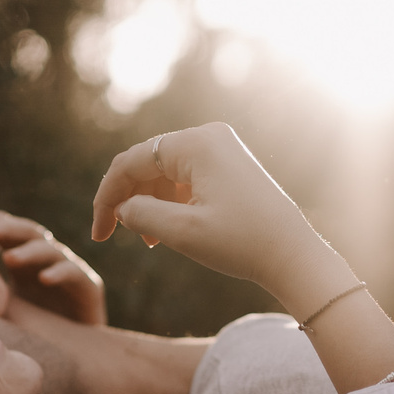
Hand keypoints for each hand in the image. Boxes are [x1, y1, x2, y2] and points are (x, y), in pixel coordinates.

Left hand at [0, 209, 106, 325]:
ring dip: (29, 252)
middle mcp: (45, 258)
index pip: (6, 228)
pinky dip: (60, 273)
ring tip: (9, 260)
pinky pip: (74, 273)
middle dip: (6, 228)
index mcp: (22, 258)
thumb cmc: (29, 331)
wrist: (69, 358)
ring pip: (49, 250)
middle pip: (26, 232)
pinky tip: (44, 279)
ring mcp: (68, 268)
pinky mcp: (88, 286)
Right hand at [89, 124, 349, 317]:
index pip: (131, 163)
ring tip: (148, 241)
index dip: (107, 197)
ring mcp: (221, 149)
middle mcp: (208, 136)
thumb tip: (123, 207)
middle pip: (146, 164)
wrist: (294, 256)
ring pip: (164, 172)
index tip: (99, 235)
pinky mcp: (229, 165)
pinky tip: (166, 230)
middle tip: (114, 236)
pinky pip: (186, 178)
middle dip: (127, 199)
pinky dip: (170, 202)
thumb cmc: (241, 243)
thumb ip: (140, 215)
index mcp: (196, 143)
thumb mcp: (182, 232)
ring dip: (148, 203)